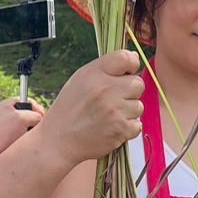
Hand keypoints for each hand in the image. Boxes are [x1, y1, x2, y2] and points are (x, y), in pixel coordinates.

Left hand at [0, 98, 42, 158]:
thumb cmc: (3, 134)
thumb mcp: (22, 118)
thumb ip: (36, 114)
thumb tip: (41, 120)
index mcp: (7, 104)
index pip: (28, 101)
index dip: (37, 108)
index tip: (41, 116)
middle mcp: (7, 114)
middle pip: (30, 114)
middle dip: (35, 120)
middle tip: (36, 127)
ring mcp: (9, 127)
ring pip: (28, 126)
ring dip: (31, 131)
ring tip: (28, 136)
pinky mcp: (10, 138)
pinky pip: (25, 136)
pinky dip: (27, 138)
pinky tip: (24, 143)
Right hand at [42, 51, 143, 165]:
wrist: (59, 139)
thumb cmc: (70, 107)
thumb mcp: (80, 78)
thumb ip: (106, 67)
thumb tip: (135, 58)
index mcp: (95, 73)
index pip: (127, 58)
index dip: (131, 64)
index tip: (127, 72)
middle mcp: (106, 89)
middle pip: (138, 83)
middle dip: (129, 91)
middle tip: (114, 98)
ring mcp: (115, 110)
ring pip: (139, 106)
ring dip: (128, 111)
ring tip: (109, 115)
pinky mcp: (120, 129)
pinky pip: (137, 125)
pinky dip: (127, 128)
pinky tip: (111, 127)